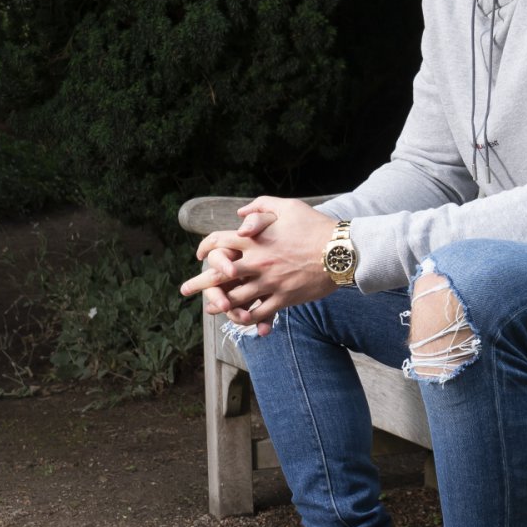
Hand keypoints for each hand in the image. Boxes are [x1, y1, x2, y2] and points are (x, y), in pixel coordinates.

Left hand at [180, 197, 341, 331]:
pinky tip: (239, 319)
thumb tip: (241, 214)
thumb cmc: (316, 226)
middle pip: (218, 275)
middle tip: (184, 290)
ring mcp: (269, 282)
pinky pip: (258, 312)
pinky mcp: (283, 298)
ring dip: (219, 304)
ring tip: (209, 309)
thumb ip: (261, 207)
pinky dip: (246, 318)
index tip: (199, 254)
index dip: (205, 247)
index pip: (219, 242)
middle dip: (198, 283)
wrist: (341, 251)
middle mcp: (257, 262)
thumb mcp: (288, 207)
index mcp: (255, 239)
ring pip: (235, 298)